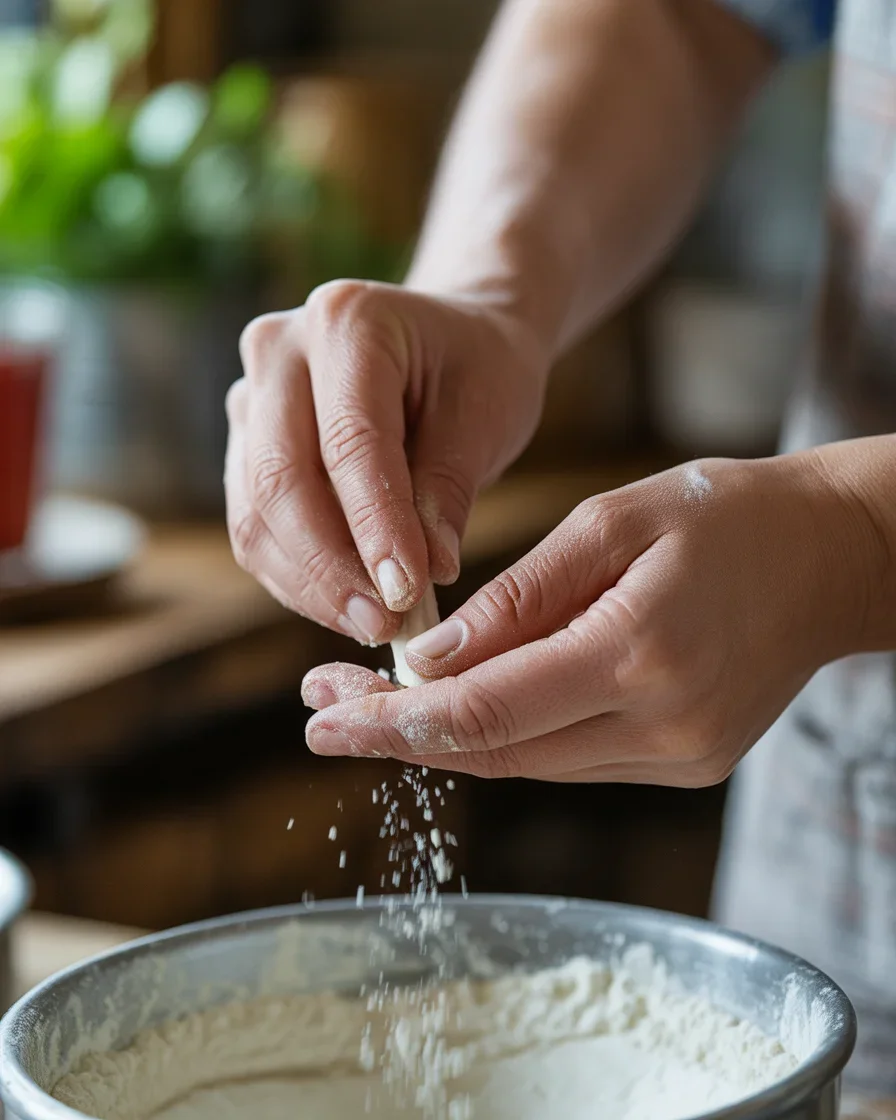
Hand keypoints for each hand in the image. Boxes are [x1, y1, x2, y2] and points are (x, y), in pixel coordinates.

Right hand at [225, 280, 546, 643]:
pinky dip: (298, 576)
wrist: (448, 344)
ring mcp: (250, 397)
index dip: (376, 527)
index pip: (350, 442)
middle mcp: (278, 350)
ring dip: (311, 583)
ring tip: (374, 624)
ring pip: (257, 514)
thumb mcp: (486, 414)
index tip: (409, 593)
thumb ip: (448, 488)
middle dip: (331, 568)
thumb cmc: (475, 370)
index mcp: (346, 320)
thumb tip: (420, 574)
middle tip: (385, 625)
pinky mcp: (244, 445)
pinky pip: (255, 526)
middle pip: (281, 480)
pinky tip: (346, 605)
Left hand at [301, 454, 871, 784]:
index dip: (394, 722)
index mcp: (640, 654)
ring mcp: (678, 757)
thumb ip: (520, 597)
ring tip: (371, 701)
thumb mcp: (612, 522)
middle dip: (400, 734)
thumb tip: (429, 658)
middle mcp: (661, 726)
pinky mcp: (685, 764)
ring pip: (527, 762)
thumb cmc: (725, 515)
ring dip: (447, 735)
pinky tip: (459, 701)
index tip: (322, 723)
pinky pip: (568, 756)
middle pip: (497, 751)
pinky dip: (507, 732)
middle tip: (322, 714)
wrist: (830, 558)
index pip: (487, 711)